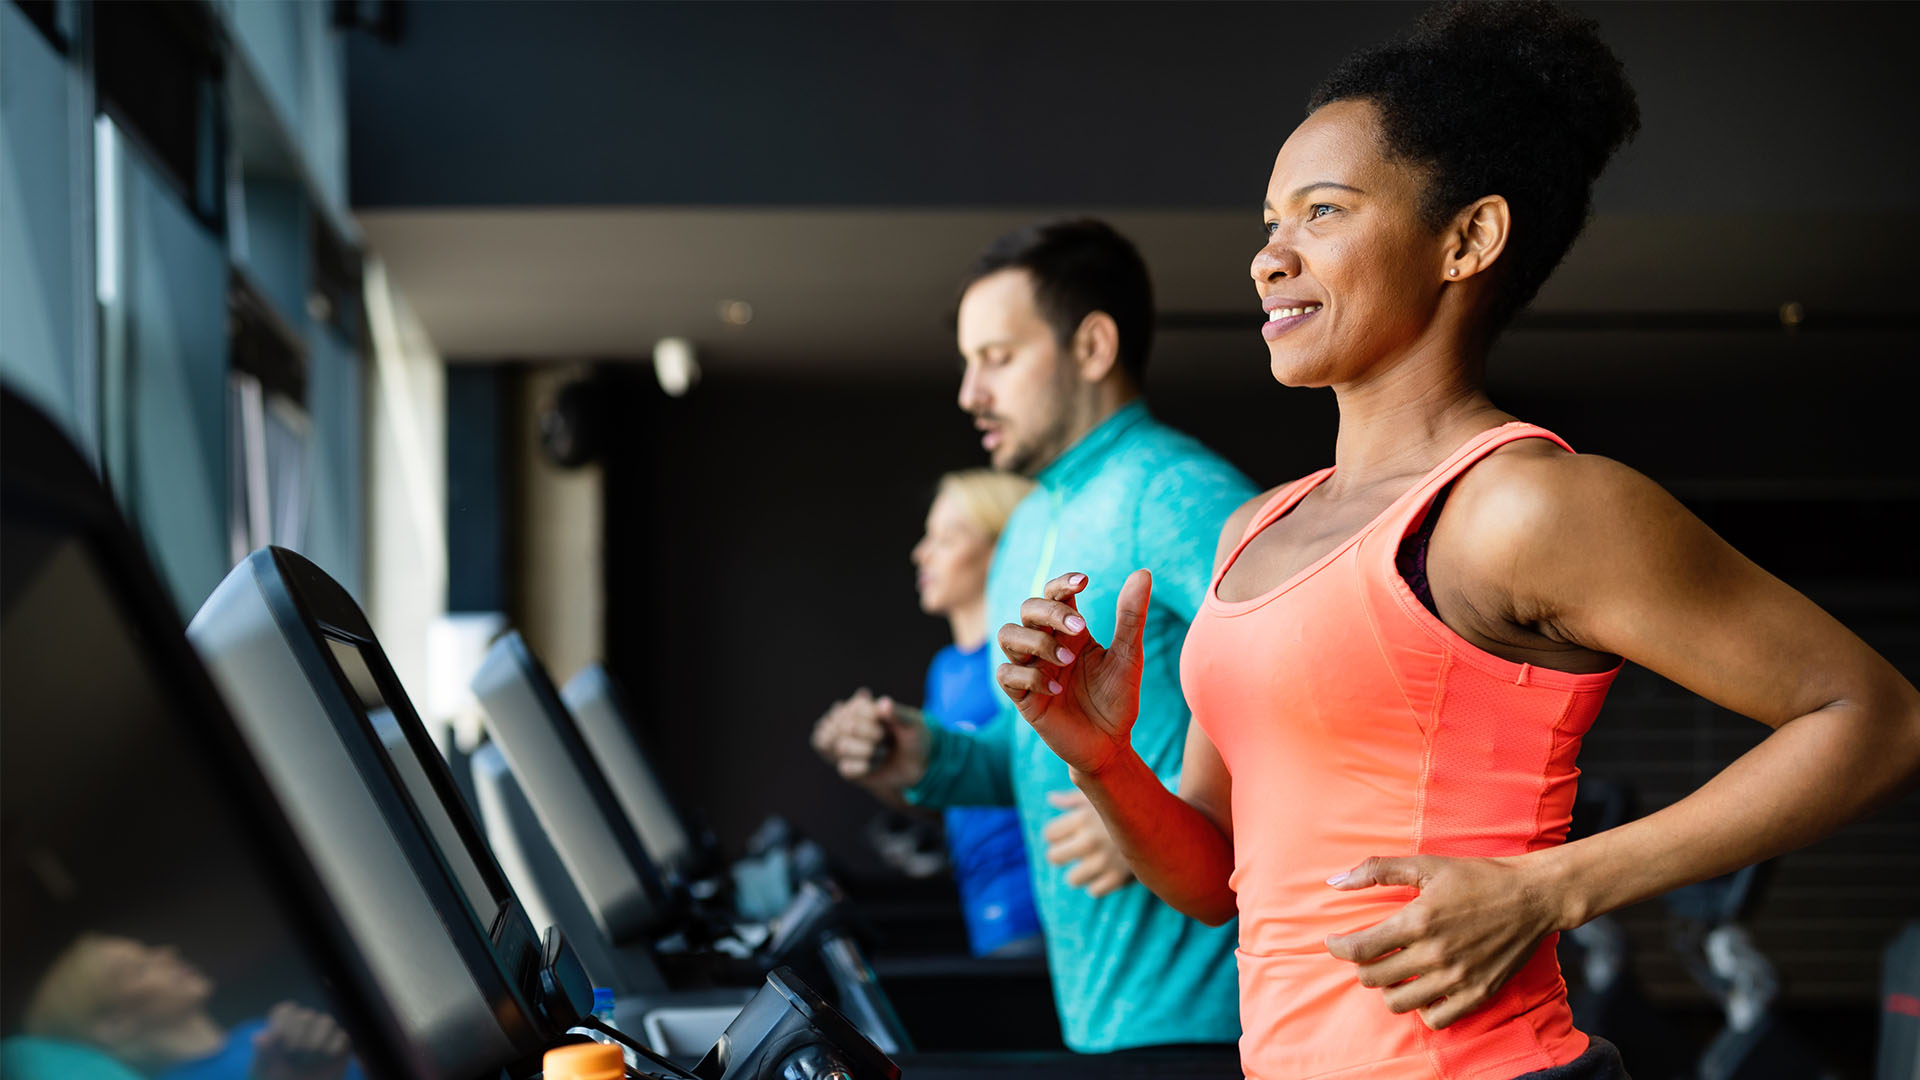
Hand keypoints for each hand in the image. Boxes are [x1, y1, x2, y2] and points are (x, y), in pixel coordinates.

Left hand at [250, 1002, 350, 1079]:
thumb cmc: (277, 1078)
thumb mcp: (264, 1068)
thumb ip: (263, 1052)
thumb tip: (259, 1038)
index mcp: (283, 1024)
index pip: (285, 1011)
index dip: (282, 1025)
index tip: (278, 1042)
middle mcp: (305, 1023)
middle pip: (306, 1016)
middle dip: (299, 1037)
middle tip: (293, 1055)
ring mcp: (324, 1031)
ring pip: (326, 1022)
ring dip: (316, 1042)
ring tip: (308, 1060)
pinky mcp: (340, 1043)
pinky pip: (342, 1037)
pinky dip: (332, 1049)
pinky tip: (324, 1061)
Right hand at [810, 687, 928, 794]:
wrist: (920, 765)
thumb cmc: (915, 737)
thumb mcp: (913, 723)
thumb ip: (899, 713)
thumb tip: (883, 703)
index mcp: (861, 707)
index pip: (855, 709)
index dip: (874, 720)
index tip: (889, 726)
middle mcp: (848, 724)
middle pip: (846, 727)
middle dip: (872, 736)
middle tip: (886, 739)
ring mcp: (846, 746)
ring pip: (842, 747)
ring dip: (869, 752)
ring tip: (883, 752)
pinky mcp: (847, 767)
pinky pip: (845, 768)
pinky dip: (864, 768)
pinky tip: (876, 765)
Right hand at [996, 570, 1150, 776]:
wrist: (1110, 745)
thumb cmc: (1117, 699)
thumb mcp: (1129, 656)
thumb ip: (1131, 617)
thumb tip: (1143, 573)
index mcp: (1070, 632)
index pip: (1054, 594)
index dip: (1062, 583)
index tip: (1084, 582)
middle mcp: (1046, 645)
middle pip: (1027, 608)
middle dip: (1050, 612)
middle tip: (1080, 627)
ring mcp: (1032, 669)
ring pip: (1008, 634)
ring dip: (1036, 641)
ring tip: (1067, 660)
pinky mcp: (1023, 698)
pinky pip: (1007, 675)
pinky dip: (1029, 677)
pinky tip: (1057, 690)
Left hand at [1042, 789, 1134, 896]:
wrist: (1168, 821)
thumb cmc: (1130, 805)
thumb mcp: (1104, 796)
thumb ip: (1074, 799)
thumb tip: (1051, 799)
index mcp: (1083, 817)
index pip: (1050, 834)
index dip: (1055, 836)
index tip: (1066, 836)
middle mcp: (1089, 840)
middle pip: (1054, 857)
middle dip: (1062, 855)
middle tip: (1074, 851)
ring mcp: (1104, 861)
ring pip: (1072, 879)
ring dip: (1079, 873)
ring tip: (1091, 864)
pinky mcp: (1119, 878)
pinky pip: (1094, 891)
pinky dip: (1098, 885)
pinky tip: (1107, 873)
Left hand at [1322, 854, 1567, 1029]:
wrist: (1532, 897)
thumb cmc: (1477, 877)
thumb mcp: (1426, 864)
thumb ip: (1378, 870)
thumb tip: (1335, 881)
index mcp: (1418, 920)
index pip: (1360, 949)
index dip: (1338, 948)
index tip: (1334, 942)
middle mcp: (1435, 954)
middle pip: (1374, 978)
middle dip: (1361, 966)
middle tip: (1368, 954)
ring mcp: (1457, 978)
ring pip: (1398, 1003)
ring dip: (1387, 988)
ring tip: (1393, 972)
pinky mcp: (1478, 994)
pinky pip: (1435, 1018)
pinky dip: (1421, 1007)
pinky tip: (1422, 988)